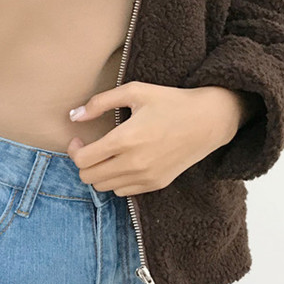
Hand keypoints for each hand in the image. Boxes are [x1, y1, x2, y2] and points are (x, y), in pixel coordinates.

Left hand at [65, 81, 244, 195]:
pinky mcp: (157, 183)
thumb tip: (74, 116)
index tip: (78, 140)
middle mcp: (134, 163)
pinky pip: (123, 192)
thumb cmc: (170, 101)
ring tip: (106, 155)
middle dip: (83, 163)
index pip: (83, 160)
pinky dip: (116, 180)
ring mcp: (147, 176)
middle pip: (89, 177)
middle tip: (90, 148)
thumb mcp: (134, 91)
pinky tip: (123, 163)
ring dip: (98, 173)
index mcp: (125, 139)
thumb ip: (99, 103)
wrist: (209, 120)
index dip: (74, 150)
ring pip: (104, 188)